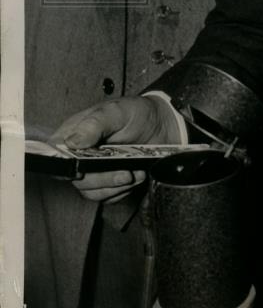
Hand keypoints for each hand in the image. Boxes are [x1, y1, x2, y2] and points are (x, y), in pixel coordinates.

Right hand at [50, 96, 181, 202]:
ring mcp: (93, 169)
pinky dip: (122, 191)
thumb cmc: (137, 113)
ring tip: (136, 173)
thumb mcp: (118, 111)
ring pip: (91, 191)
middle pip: (75, 178)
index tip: (83, 169)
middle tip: (126, 173)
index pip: (55, 154)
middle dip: (101, 179)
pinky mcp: (107, 181)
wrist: (163, 126)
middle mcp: (80, 153)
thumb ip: (95, 123)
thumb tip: (72, 142)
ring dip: (115, 186)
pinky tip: (136, 177)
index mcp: (75, 132)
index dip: (65, 166)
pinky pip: (107, 196)